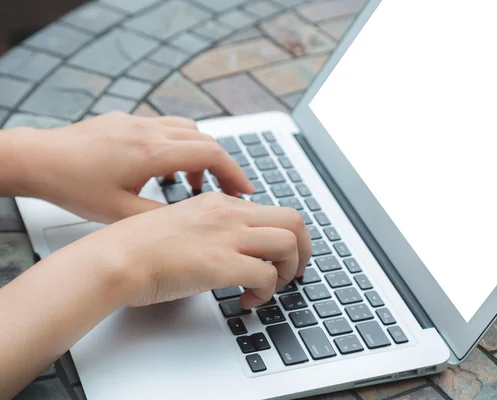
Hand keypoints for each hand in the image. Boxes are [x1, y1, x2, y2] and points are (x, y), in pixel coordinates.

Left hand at [11, 111, 253, 222]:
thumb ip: (161, 216)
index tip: (245, 189)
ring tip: (196, 183)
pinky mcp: (126, 121)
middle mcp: (150, 130)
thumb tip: (189, 222)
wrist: (37, 158)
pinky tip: (166, 168)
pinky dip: (179, 147)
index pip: (210, 154)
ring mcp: (138, 122)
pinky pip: (166, 128)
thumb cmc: (72, 185)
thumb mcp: (120, 213)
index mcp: (152, 152)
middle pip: (205, 140)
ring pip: (187, 131)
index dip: (234, 172)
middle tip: (229, 190)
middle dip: (223, 166)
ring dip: (200, 155)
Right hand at [79, 192, 310, 308]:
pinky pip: (267, 275)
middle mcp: (230, 213)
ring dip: (289, 270)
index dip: (287, 235)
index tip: (282, 255)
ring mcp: (227, 236)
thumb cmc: (140, 246)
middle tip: (294, 270)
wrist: (117, 257)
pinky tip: (247, 300)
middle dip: (303, 249)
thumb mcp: (185, 222)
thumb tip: (235, 248)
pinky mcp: (220, 263)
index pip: (274, 210)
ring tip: (273, 286)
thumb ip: (214, 229)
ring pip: (289, 243)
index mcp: (221, 203)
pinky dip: (267, 292)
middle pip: (294, 220)